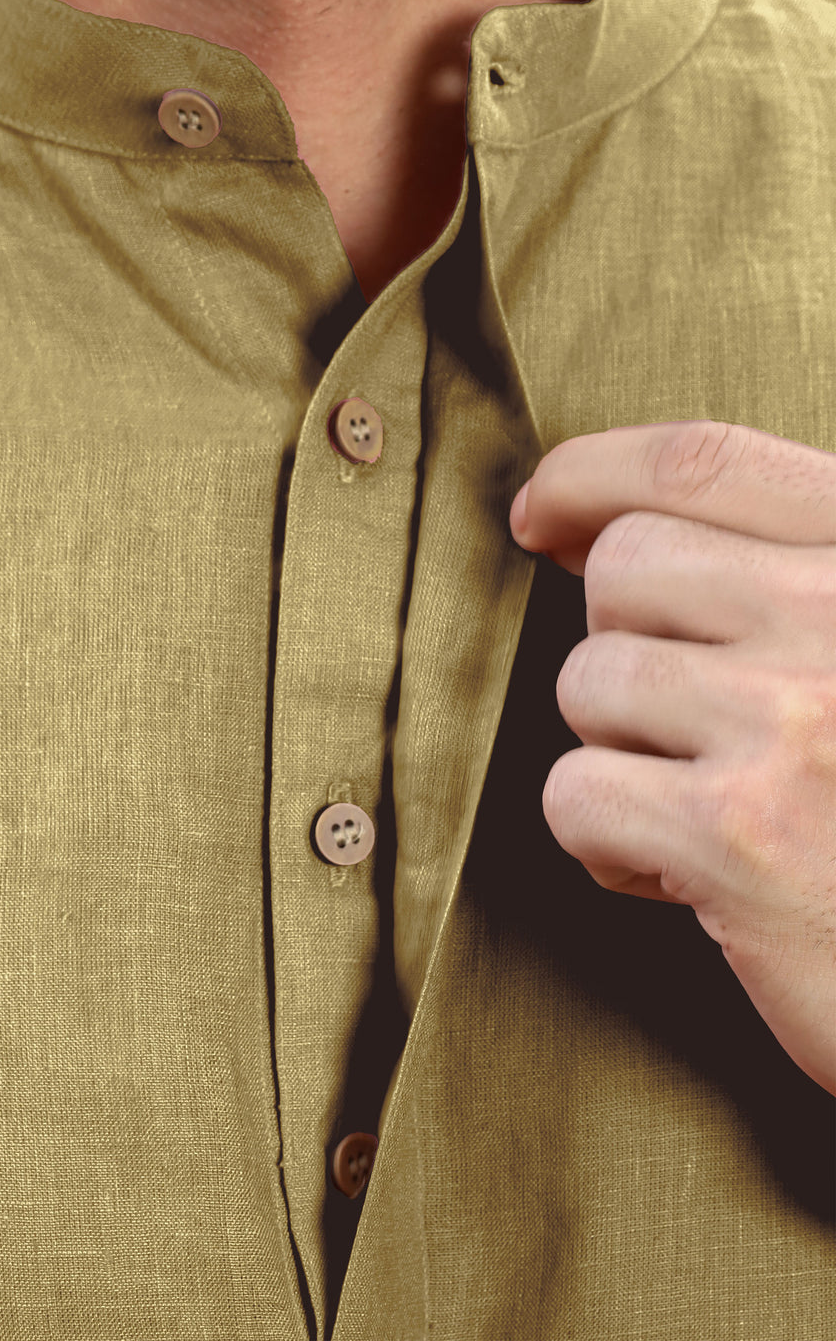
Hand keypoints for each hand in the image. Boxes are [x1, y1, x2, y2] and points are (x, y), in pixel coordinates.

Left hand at [509, 420, 835, 1096]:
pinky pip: (576, 794)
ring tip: (705, 806)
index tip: (542, 513)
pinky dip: (605, 844)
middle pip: (627, 569)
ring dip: (620, 751)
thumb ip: (781, 577)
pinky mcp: (743, 839)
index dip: (592, 473)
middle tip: (687, 724)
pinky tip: (687, 876)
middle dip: (624, 645)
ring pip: (590, 682)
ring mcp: (797, 722)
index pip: (704, 464)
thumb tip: (594, 532)